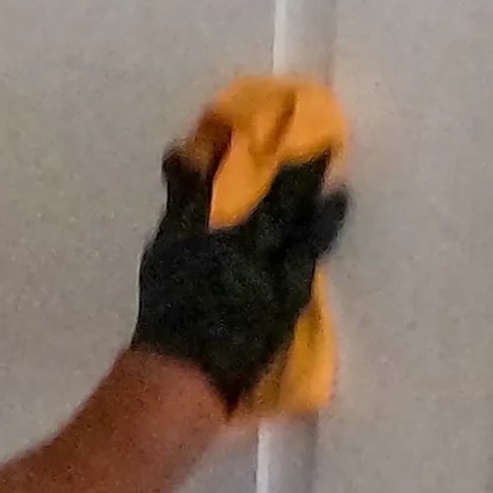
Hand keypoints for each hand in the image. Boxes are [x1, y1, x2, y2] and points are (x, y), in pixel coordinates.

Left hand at [130, 146, 349, 411]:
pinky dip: (180, 188)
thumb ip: (306, 248)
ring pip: (195, 186)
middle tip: (255, 117)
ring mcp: (181, 238)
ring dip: (205, 159)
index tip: (321, 143)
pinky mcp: (160, 253)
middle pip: (233, 177)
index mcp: (251, 239)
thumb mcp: (286, 300)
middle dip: (246, 147)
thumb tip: (332, 202)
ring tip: (208, 133)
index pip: (285, 194)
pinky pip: (173, 209)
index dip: (304, 168)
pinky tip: (180, 174)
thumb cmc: (240, 344)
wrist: (176, 374)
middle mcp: (213, 229)